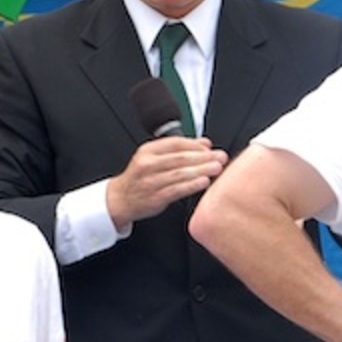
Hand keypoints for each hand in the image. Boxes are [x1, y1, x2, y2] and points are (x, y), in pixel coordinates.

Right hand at [108, 137, 227, 227]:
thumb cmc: (141, 177)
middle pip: (180, 158)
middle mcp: (148, 164)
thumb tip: (204, 143)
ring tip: (216, 168)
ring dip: (201, 170)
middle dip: (204, 157)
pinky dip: (192, 185)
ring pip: (180, 173)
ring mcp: (151, 181)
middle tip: (220, 157)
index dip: (195, 145)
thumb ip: (179, 149)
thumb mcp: (154, 157)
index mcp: (148, 151)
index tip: (210, 148)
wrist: (121, 198)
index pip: (175, 143)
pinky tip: (203, 182)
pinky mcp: (155, 197)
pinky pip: (176, 190)